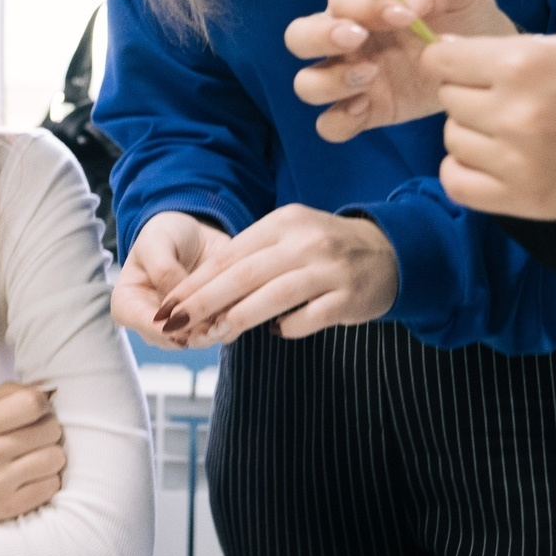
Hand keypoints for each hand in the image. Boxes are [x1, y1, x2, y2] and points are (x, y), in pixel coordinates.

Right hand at [0, 383, 65, 524]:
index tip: (37, 411)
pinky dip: (47, 478)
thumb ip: (9, 394)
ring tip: (35, 456)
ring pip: (55, 458)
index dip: (43, 404)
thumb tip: (47, 392)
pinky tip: (32, 476)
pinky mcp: (11, 505)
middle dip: (48, 429)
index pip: (32, 403)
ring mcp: (1, 482)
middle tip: (35, 435)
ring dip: (51, 455)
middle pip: (50, 430)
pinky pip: (52, 485)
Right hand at [114, 212, 234, 348]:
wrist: (192, 232)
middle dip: (195, 334)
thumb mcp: (156, 242)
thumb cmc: (164, 234)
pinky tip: (240, 312)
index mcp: (129, 304)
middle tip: (213, 324)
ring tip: (229, 319)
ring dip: (215, 332)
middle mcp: (155, 322)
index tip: (185, 319)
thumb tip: (178, 306)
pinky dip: (232, 324)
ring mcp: (183, 324)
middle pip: (174, 340)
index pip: (145, 326)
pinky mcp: (208, 320)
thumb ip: (163, 272)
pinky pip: (222, 330)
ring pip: (200, 340)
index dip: (167, 328)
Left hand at [155, 204, 398, 345]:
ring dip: (240, 317)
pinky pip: (309, 317)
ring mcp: (329, 269)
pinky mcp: (348, 297)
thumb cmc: (324, 249)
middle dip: (204, 300)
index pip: (230, 254)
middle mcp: (306, 242)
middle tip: (175, 322)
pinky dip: (287, 327)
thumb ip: (251, 259)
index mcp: (284, 222)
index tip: (168, 304)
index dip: (195, 281)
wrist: (388, 251)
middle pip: (245, 274)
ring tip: (214, 333)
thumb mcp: (288, 238)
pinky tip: (274, 331)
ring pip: (274, 295)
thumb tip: (200, 294)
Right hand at [286, 0, 515, 142]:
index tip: (405, 15)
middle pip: (298, 36)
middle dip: (320, 37)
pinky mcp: (364, 111)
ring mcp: (349, 77)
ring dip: (330, 81)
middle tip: (358, 39)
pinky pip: (330, 124)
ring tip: (372, 75)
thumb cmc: (466, 16)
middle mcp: (344, 35)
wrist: (486, 65)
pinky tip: (368, 107)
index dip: (362, 4)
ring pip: (306, 83)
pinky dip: (340, 120)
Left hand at [423, 34, 555, 218]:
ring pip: (451, 139)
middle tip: (502, 99)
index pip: (441, 63)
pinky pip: (458, 184)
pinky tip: (492, 161)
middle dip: (468, 95)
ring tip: (507, 130)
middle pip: (447, 100)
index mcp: (527, 64)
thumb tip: (447, 55)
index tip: (465, 68)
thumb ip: (508, 51)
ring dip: (471, 133)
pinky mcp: (526, 200)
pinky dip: (466, 171)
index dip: (449, 62)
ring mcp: (519, 161)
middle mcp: (516, 112)